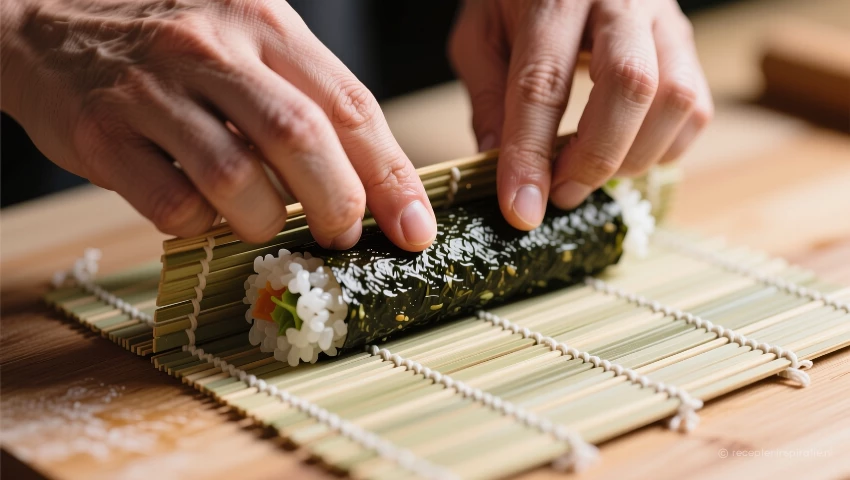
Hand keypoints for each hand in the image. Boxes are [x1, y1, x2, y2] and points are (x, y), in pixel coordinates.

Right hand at [1, 0, 436, 249]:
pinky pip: (171, 203)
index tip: (416, 230)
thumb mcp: (246, 43)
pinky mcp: (101, 133)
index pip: (351, 105)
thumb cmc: (173, 47)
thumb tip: (373, 184)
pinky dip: (200, 225)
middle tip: (345, 236)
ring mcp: (151, 88)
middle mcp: (211, 47)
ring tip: (267, 223)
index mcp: (264, 22)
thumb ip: (305, 99)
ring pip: (236, 177)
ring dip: (266, 220)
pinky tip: (202, 213)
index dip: (391, 176)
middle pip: (301, 137)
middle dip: (338, 204)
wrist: (47, 24)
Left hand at [449, 0, 712, 228]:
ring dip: (633, 157)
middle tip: (561, 195)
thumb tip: (495, 165)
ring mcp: (663, 17)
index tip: (522, 210)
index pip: (543, 82)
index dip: (531, 154)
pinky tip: (624, 154)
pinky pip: (696, 107)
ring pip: (676, 98)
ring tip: (589, 175)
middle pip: (630, 85)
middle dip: (595, 158)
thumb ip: (488, 95)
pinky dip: (664, 148)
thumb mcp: (481, 34)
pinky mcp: (685, 40)